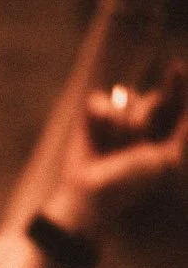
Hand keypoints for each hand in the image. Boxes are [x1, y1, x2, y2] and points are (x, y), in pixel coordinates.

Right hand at [47, 73, 187, 232]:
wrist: (90, 198)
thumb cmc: (130, 185)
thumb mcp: (167, 159)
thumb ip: (183, 132)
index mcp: (162, 136)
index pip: (174, 103)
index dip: (178, 86)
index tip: (176, 68)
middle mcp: (140, 126)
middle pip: (150, 98)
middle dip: (143, 118)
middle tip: (133, 145)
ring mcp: (116, 122)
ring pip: (125, 97)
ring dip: (119, 125)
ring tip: (111, 148)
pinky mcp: (92, 121)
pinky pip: (99, 100)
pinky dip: (98, 116)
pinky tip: (95, 137)